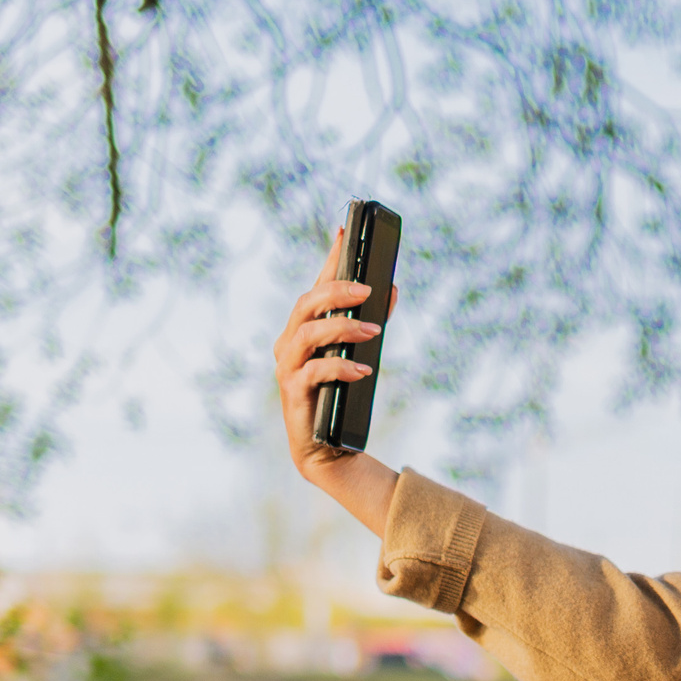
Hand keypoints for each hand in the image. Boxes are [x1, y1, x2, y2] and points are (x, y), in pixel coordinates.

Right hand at [274, 228, 401, 537]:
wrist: (331, 449)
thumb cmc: (343, 397)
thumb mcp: (361, 355)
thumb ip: (373, 322)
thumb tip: (393, 290)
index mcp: (304, 329)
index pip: (316, 286)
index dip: (329, 258)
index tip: (344, 231)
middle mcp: (290, 343)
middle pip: (306, 304)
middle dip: (336, 291)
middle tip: (368, 290)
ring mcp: (287, 368)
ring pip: (307, 334)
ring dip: (342, 328)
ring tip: (374, 330)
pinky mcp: (293, 394)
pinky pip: (314, 372)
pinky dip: (340, 366)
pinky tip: (363, 368)